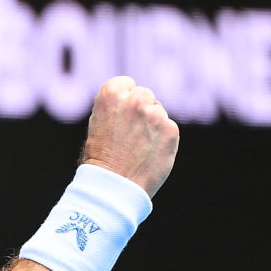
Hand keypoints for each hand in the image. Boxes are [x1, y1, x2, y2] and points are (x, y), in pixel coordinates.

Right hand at [81, 76, 179, 197]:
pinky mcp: (171, 130)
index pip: (127, 84)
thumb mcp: (98, 122)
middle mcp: (135, 99)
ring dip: (152, 124)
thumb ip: (118, 107)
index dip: (123, 101)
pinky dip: (162, 139)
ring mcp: (155, 114)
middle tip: (129, 134)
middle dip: (140, 110)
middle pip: (144, 95)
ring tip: (138, 147)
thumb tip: (136, 100)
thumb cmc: (101, 158)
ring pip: (158, 112)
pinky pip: (169, 128)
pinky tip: (149, 153)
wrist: (114, 186)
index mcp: (111, 93)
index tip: (120, 117)